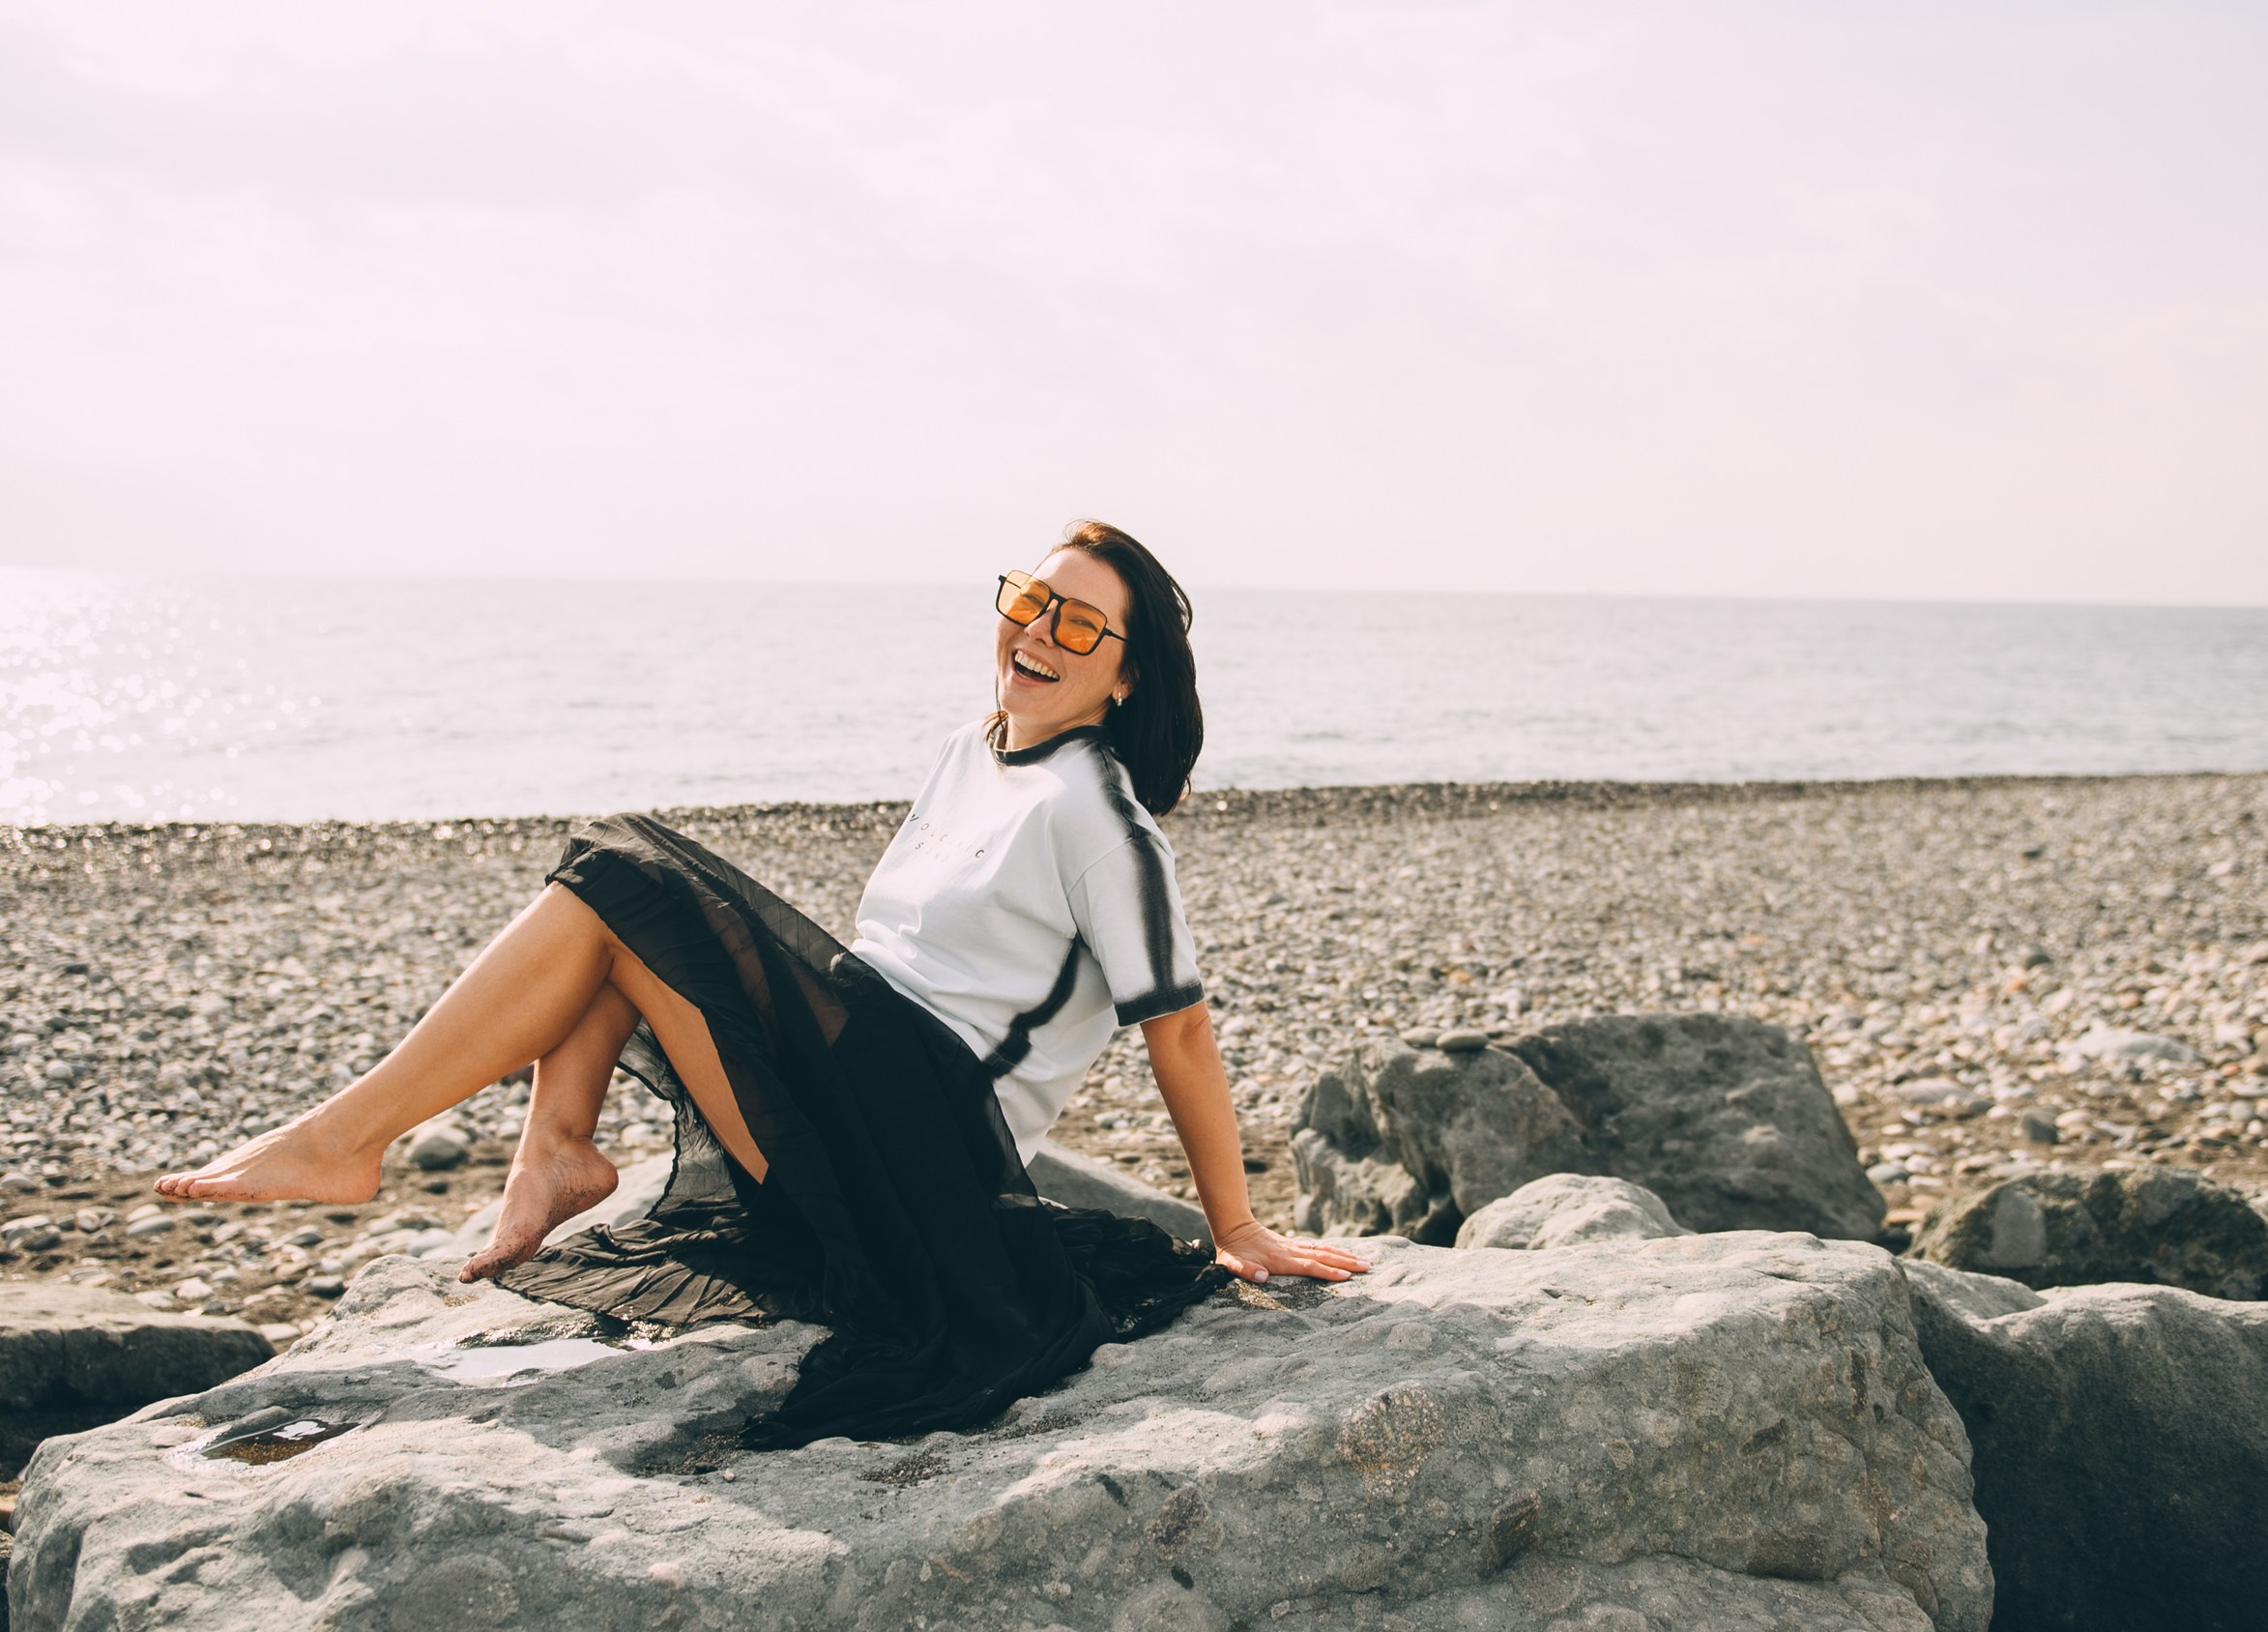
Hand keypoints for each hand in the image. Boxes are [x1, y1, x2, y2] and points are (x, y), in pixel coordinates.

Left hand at [1213, 1219, 1369, 1284]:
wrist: (1234, 1227)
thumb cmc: (1233, 1251)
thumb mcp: (1231, 1264)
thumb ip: (1246, 1270)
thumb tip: (1262, 1277)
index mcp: (1280, 1260)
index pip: (1309, 1266)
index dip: (1327, 1272)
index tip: (1345, 1276)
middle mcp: (1291, 1252)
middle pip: (1323, 1256)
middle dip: (1345, 1262)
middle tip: (1366, 1267)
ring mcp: (1293, 1246)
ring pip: (1323, 1250)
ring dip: (1344, 1255)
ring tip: (1363, 1261)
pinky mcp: (1293, 1244)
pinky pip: (1317, 1247)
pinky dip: (1333, 1250)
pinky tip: (1343, 1253)